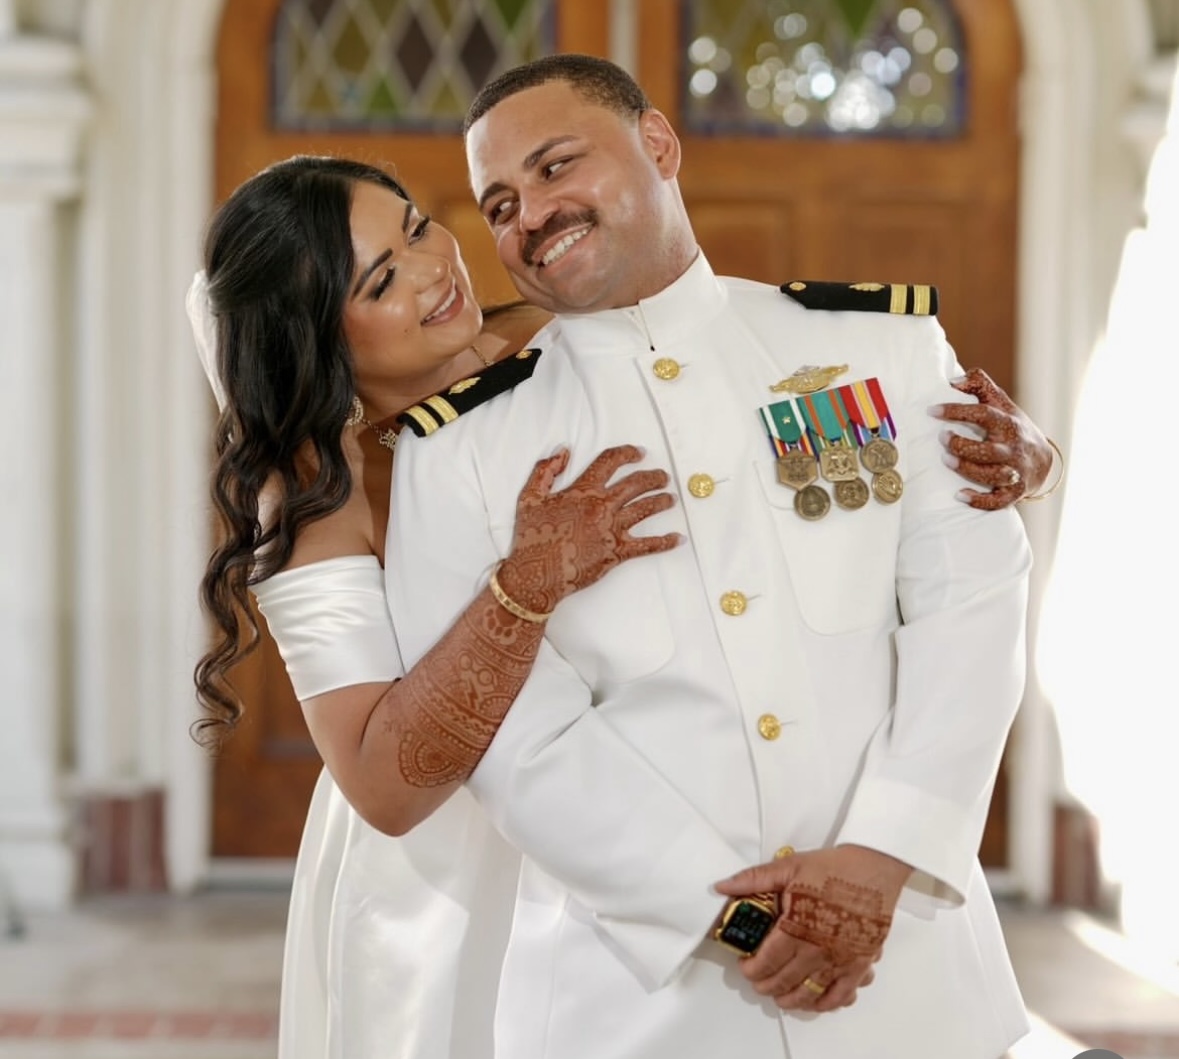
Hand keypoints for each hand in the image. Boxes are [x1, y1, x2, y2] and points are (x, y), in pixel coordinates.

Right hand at [498, 445, 680, 614]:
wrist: (537, 574)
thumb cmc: (531, 538)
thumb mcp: (529, 497)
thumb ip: (546, 470)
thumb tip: (564, 451)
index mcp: (583, 491)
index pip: (610, 462)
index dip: (627, 453)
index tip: (639, 452)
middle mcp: (602, 506)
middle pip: (636, 484)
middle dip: (653, 477)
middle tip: (662, 477)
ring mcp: (611, 529)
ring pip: (645, 509)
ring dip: (662, 501)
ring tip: (671, 498)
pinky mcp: (617, 553)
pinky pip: (647, 545)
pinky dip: (665, 542)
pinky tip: (677, 538)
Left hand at [715, 846, 909, 1011]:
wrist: (874, 869)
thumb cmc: (833, 868)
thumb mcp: (788, 867)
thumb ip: (752, 880)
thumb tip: (722, 886)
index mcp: (797, 929)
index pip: (766, 961)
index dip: (751, 969)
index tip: (745, 967)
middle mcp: (818, 951)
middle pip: (785, 981)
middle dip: (767, 985)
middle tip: (758, 982)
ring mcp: (841, 961)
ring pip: (811, 994)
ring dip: (793, 1000)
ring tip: (782, 997)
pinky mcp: (860, 964)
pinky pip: (842, 995)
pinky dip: (827, 1003)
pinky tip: (817, 1001)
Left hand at [930, 368, 1052, 509]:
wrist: (1043, 459)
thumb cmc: (1013, 427)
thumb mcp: (1001, 403)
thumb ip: (979, 385)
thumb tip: (953, 381)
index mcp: (1009, 424)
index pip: (984, 414)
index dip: (957, 411)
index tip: (931, 410)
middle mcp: (1013, 449)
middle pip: (988, 450)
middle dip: (962, 445)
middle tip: (941, 438)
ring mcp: (1014, 472)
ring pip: (992, 475)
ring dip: (967, 470)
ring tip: (946, 460)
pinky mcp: (1013, 492)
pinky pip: (997, 501)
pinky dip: (979, 501)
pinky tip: (959, 495)